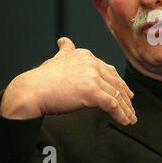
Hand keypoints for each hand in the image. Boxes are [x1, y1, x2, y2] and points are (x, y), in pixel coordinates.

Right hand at [0, 37, 136, 124]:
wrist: (30, 91)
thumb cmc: (41, 79)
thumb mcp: (57, 59)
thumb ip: (65, 51)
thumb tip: (64, 41)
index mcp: (86, 56)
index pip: (109, 71)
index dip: (119, 83)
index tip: (126, 92)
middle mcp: (92, 63)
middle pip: (115, 82)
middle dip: (125, 96)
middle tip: (131, 106)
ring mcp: (93, 77)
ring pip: (116, 95)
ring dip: (126, 109)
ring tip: (131, 118)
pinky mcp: (92, 92)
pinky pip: (112, 105)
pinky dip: (121, 114)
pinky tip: (125, 121)